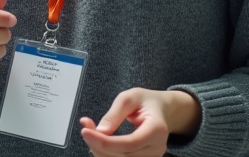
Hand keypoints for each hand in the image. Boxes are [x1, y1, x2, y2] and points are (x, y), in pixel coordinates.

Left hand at [80, 89, 200, 156]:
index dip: (105, 142)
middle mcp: (157, 148)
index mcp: (157, 129)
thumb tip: (100, 131)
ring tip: (91, 132)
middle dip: (99, 145)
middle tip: (85, 128)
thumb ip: (114, 114)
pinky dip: (106, 153)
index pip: (130, 143)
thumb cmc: (146, 101)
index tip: (85, 131)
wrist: (163, 110)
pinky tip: (99, 141)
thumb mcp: (130, 97)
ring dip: (100, 150)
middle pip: (123, 156)